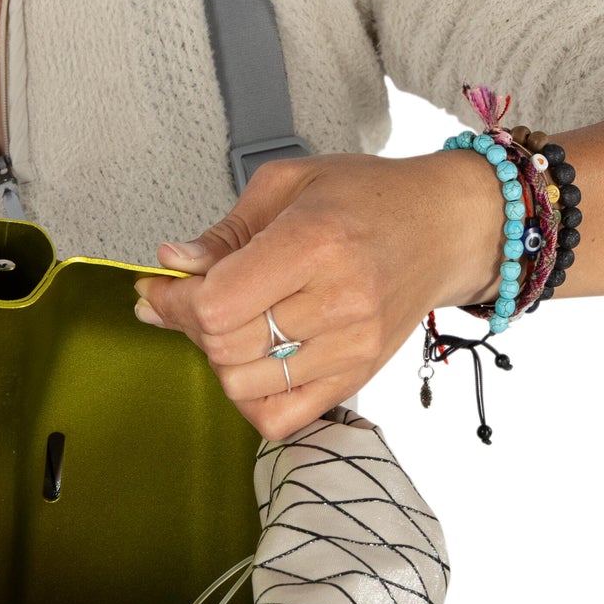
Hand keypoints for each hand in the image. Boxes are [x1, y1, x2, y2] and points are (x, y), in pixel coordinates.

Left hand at [132, 152, 505, 439]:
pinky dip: (251, 398)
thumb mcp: (288, 185)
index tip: (157, 288)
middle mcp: (337, 302)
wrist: (446, 226)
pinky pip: (281, 418)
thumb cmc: (370, 198)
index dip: (172, 301)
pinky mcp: (357, 376)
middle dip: (189, 325)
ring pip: (243, 386)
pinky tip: (254, 361)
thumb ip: (224, 233)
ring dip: (218, 359)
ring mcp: (351, 348)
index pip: (214, 303)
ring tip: (230, 323)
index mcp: (314, 244)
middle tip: (189, 299)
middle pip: (224, 348)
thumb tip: (172, 264)